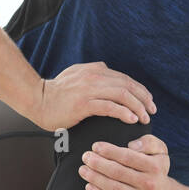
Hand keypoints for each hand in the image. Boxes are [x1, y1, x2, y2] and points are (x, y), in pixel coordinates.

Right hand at [33, 61, 155, 130]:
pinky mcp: (83, 103)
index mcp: (95, 70)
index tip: (149, 102)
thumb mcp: (77, 76)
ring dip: (137, 107)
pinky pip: (110, 106)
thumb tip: (107, 71)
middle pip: (128, 86)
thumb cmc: (57, 93)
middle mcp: (94, 76)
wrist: (36, 100)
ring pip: (122, 95)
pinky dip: (124, 112)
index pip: (125, 79)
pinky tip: (132, 119)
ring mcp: (89, 89)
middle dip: (144, 99)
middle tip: (151, 112)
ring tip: (144, 118)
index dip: (140, 91)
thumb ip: (93, 74)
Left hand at [80, 134, 170, 189]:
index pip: (128, 157)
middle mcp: (149, 183)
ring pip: (112, 187)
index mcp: (154, 166)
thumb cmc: (155, 169)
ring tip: (83, 170)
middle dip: (98, 163)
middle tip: (86, 157)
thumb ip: (149, 142)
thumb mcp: (160, 151)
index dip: (109, 151)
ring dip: (94, 178)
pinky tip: (88, 187)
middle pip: (117, 172)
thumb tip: (132, 145)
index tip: (95, 146)